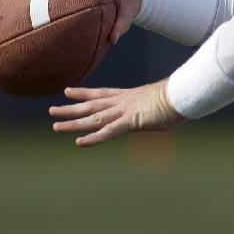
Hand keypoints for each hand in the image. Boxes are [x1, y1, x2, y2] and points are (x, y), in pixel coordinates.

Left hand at [49, 81, 184, 146]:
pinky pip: (108, 131)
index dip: (83, 93)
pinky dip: (93, 137)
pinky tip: (79, 142)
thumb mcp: (159, 103)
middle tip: (52, 110)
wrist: (182, 95)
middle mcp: (122, 102)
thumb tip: (158, 110)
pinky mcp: (131, 121)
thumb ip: (152, 108)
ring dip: (73, 122)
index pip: (101, 93)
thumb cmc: (176, 97)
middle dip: (71, 108)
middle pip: (91, 105)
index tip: (68, 91)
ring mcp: (124, 111)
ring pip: (94, 118)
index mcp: (128, 96)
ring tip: (55, 125)